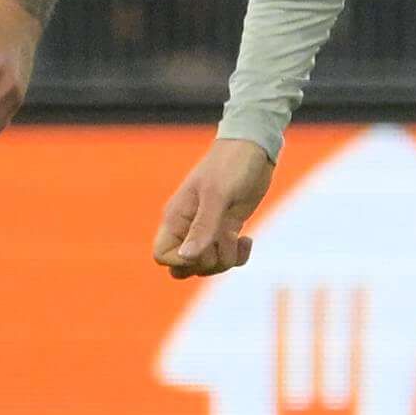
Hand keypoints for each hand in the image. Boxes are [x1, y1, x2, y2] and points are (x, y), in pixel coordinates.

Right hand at [153, 137, 275, 277]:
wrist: (254, 148)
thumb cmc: (231, 165)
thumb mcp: (217, 194)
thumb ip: (202, 227)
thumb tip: (186, 257)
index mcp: (176, 217)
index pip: (161, 255)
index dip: (182, 260)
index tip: (204, 245)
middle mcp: (187, 226)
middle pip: (184, 266)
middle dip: (208, 262)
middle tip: (224, 237)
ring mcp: (207, 229)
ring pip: (206, 265)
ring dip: (226, 258)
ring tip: (238, 236)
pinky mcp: (225, 229)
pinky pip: (224, 258)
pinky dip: (237, 256)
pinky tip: (247, 238)